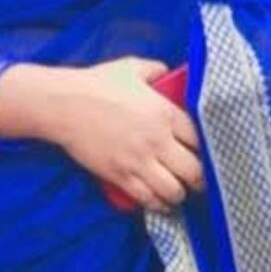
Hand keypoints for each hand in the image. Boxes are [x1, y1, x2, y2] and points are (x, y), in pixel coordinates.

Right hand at [55, 55, 204, 213]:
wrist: (64, 104)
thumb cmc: (98, 84)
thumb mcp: (131, 67)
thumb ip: (155, 69)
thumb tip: (167, 72)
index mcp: (165, 113)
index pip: (201, 140)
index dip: (206, 149)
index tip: (205, 153)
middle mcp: (157, 140)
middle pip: (194, 171)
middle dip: (200, 178)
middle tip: (198, 179)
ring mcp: (139, 161)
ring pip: (174, 191)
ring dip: (180, 193)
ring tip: (179, 191)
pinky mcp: (120, 176)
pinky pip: (148, 199)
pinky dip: (158, 204)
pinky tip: (160, 201)